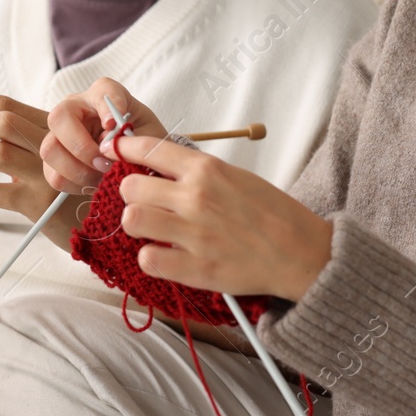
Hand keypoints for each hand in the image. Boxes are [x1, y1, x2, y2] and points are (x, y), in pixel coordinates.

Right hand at [40, 78, 169, 195]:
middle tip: (104, 164)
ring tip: (101, 178)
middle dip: (81, 147)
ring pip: (50, 149)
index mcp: (105, 95)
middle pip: (59, 118)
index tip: (114, 124)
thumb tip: (108, 150)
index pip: (104, 92)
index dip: (107, 107)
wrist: (136, 156)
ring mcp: (61, 133)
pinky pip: (53, 175)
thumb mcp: (149, 136)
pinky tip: (93, 183)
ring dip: (77, 170)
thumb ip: (134, 140)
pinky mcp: (55, 159)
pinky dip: (74, 185)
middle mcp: (76, 108)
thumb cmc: (142, 139)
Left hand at [104, 132, 333, 301]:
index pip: (148, 148)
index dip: (123, 147)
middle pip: (130, 187)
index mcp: (207, 170)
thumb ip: (197, 172)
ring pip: (132, 220)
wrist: (301, 252)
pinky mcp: (194, 268)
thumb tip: (157, 168)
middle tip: (145, 200)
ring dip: (138, 224)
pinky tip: (165, 254)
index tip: (114, 150)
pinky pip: (147, 259)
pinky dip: (151, 257)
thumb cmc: (271, 213)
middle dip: (132, 192)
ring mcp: (193, 234)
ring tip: (154, 228)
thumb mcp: (236, 176)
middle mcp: (195, 198)